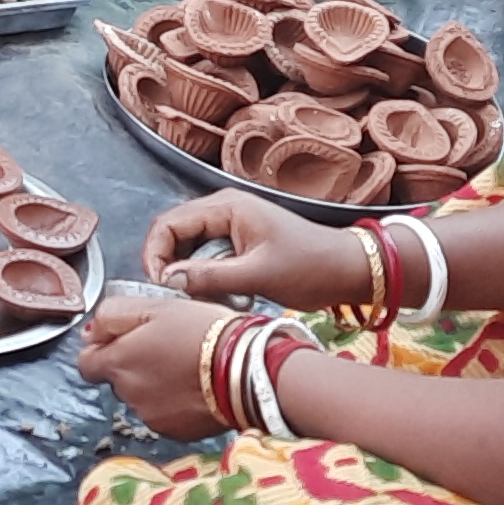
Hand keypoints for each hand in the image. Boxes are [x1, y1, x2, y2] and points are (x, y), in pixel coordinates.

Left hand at [78, 288, 239, 439]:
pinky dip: (174, 402)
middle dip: (133, 364)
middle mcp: (129, 394)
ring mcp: (152, 416)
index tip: (122, 340)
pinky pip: (165, 414)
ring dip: (155, 383)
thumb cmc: (205, 333)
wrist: (247, 370)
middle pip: (117, 379)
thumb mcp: (156, 306)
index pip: (86, 363)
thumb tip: (92, 330)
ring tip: (187, 364)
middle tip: (165, 345)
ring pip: (142, 397)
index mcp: (119, 363)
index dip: (101, 349)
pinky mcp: (176, 431)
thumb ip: (114, 315)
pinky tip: (197, 385)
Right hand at [136, 189, 374, 306]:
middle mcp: (224, 209)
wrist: (347, 270)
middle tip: (177, 297)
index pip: (168, 224)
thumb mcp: (258, 275)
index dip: (156, 255)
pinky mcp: (238, 242)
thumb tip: (168, 280)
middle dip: (169, 266)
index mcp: (226, 207)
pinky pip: (206, 257)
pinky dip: (204, 277)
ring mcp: (231, 225)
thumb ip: (210, 276)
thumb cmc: (310, 267)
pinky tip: (217, 295)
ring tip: (201, 298)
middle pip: (173, 234)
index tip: (160, 286)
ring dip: (187, 274)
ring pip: (188, 248)